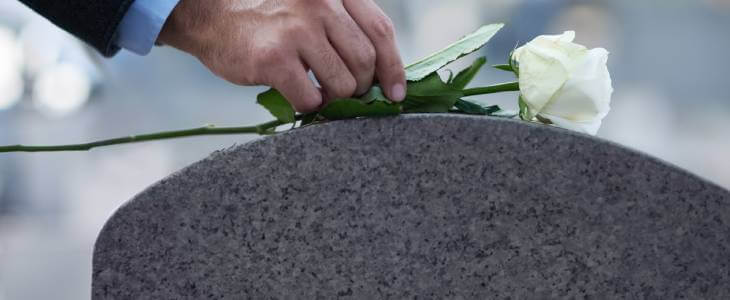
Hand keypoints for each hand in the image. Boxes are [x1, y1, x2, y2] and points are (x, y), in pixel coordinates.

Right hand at [157, 0, 406, 111]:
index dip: (394, 67)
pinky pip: (311, 98)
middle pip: (365, 61)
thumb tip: (380, 74)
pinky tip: (298, 96)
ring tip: (320, 94)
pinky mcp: (274, 58)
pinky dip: (309, 106)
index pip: (381, 31)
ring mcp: (297, 30)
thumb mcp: (311, 5)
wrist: (209, 15)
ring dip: (336, 99)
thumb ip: (343, 27)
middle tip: (346, 94)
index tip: (396, 92)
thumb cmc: (266, 16)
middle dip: (361, 86)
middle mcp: (320, 5)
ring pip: (343, 84)